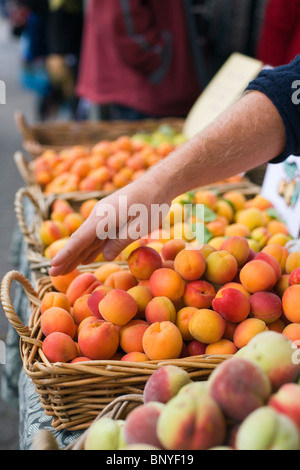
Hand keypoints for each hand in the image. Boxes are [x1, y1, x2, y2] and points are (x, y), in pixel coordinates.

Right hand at [49, 175, 171, 275]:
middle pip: (79, 240)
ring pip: (86, 239)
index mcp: (104, 217)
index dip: (67, 253)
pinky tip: (84, 259)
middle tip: (52, 274)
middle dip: (66, 257)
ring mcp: (104, 215)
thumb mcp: (140, 226)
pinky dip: (89, 248)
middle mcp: (99, 215)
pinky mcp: (110, 217)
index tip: (53, 265)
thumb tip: (105, 256)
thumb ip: (121, 241)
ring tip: (63, 270)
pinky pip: (97, 236)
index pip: (80, 238)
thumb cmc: (153, 203)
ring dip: (75, 254)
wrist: (158, 183)